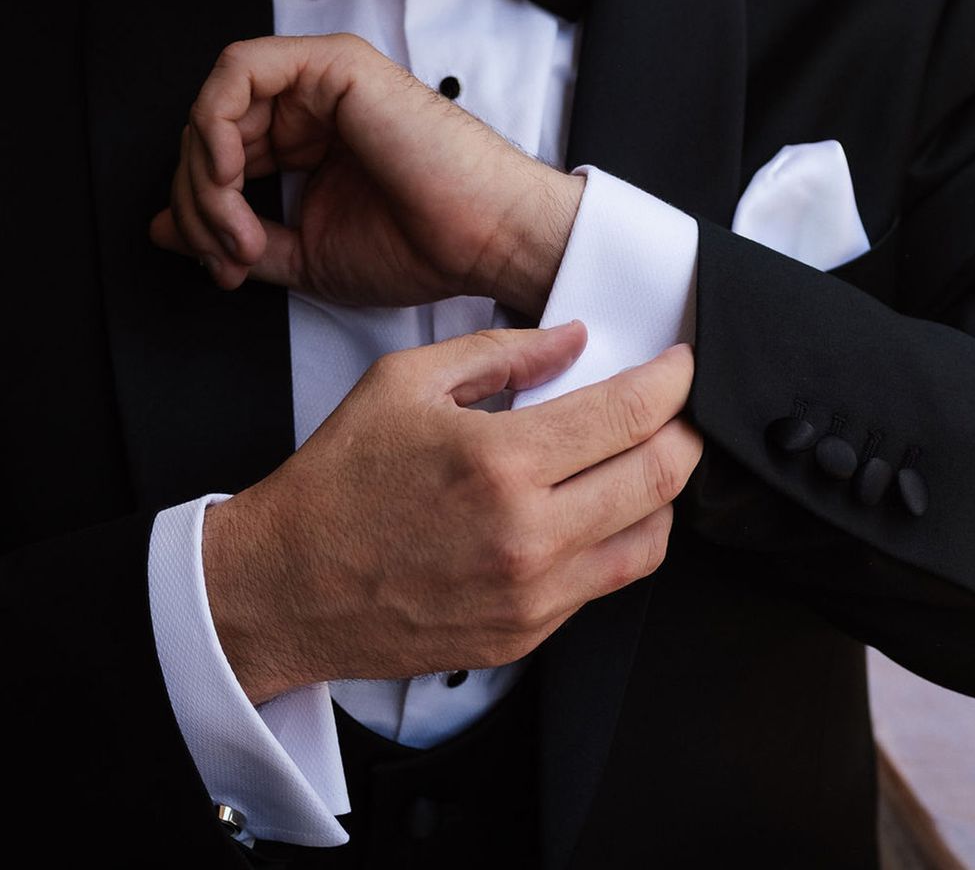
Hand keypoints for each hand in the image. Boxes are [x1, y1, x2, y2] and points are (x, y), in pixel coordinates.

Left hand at [150, 34, 583, 318]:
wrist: (483, 239)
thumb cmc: (421, 249)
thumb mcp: (308, 258)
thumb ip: (239, 239)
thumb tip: (165, 229)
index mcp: (309, 148)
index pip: (226, 164)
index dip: (206, 217)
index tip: (225, 268)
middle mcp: (310, 111)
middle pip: (212, 135)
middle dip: (200, 203)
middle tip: (228, 255)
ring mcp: (320, 84)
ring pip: (216, 107)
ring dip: (207, 177)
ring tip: (240, 232)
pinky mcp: (332, 65)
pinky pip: (238, 73)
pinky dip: (217, 126)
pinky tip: (235, 176)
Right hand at [203, 323, 701, 704]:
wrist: (287, 587)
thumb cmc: (337, 484)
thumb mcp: (403, 384)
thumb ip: (499, 353)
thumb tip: (571, 339)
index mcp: (498, 461)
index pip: (630, 414)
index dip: (673, 380)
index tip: (679, 364)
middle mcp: (527, 535)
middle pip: (662, 477)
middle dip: (686, 431)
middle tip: (676, 409)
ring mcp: (532, 596)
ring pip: (651, 538)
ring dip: (662, 490)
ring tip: (638, 460)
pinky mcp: (526, 635)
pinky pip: (606, 582)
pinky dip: (620, 537)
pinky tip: (594, 510)